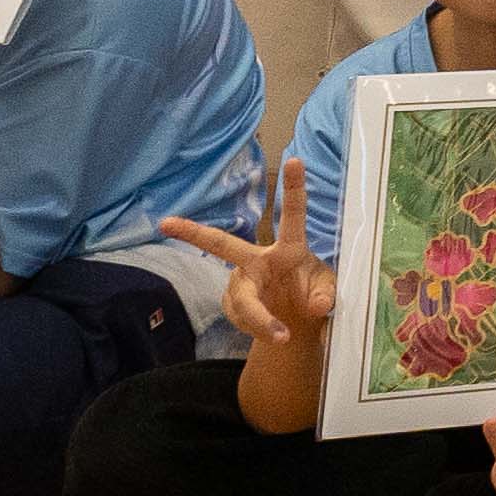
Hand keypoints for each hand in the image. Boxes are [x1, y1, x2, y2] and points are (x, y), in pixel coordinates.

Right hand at [159, 162, 334, 351]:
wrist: (298, 326)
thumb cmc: (313, 295)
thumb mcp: (328, 293)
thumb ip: (327, 296)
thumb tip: (316, 305)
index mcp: (290, 248)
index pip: (292, 215)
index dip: (294, 188)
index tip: (294, 159)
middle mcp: (258, 260)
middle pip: (221, 244)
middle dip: (193, 233)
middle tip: (167, 223)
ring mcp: (241, 282)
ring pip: (242, 300)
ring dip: (261, 319)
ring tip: (282, 336)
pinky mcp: (232, 304)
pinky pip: (242, 319)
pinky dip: (261, 330)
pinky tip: (274, 333)